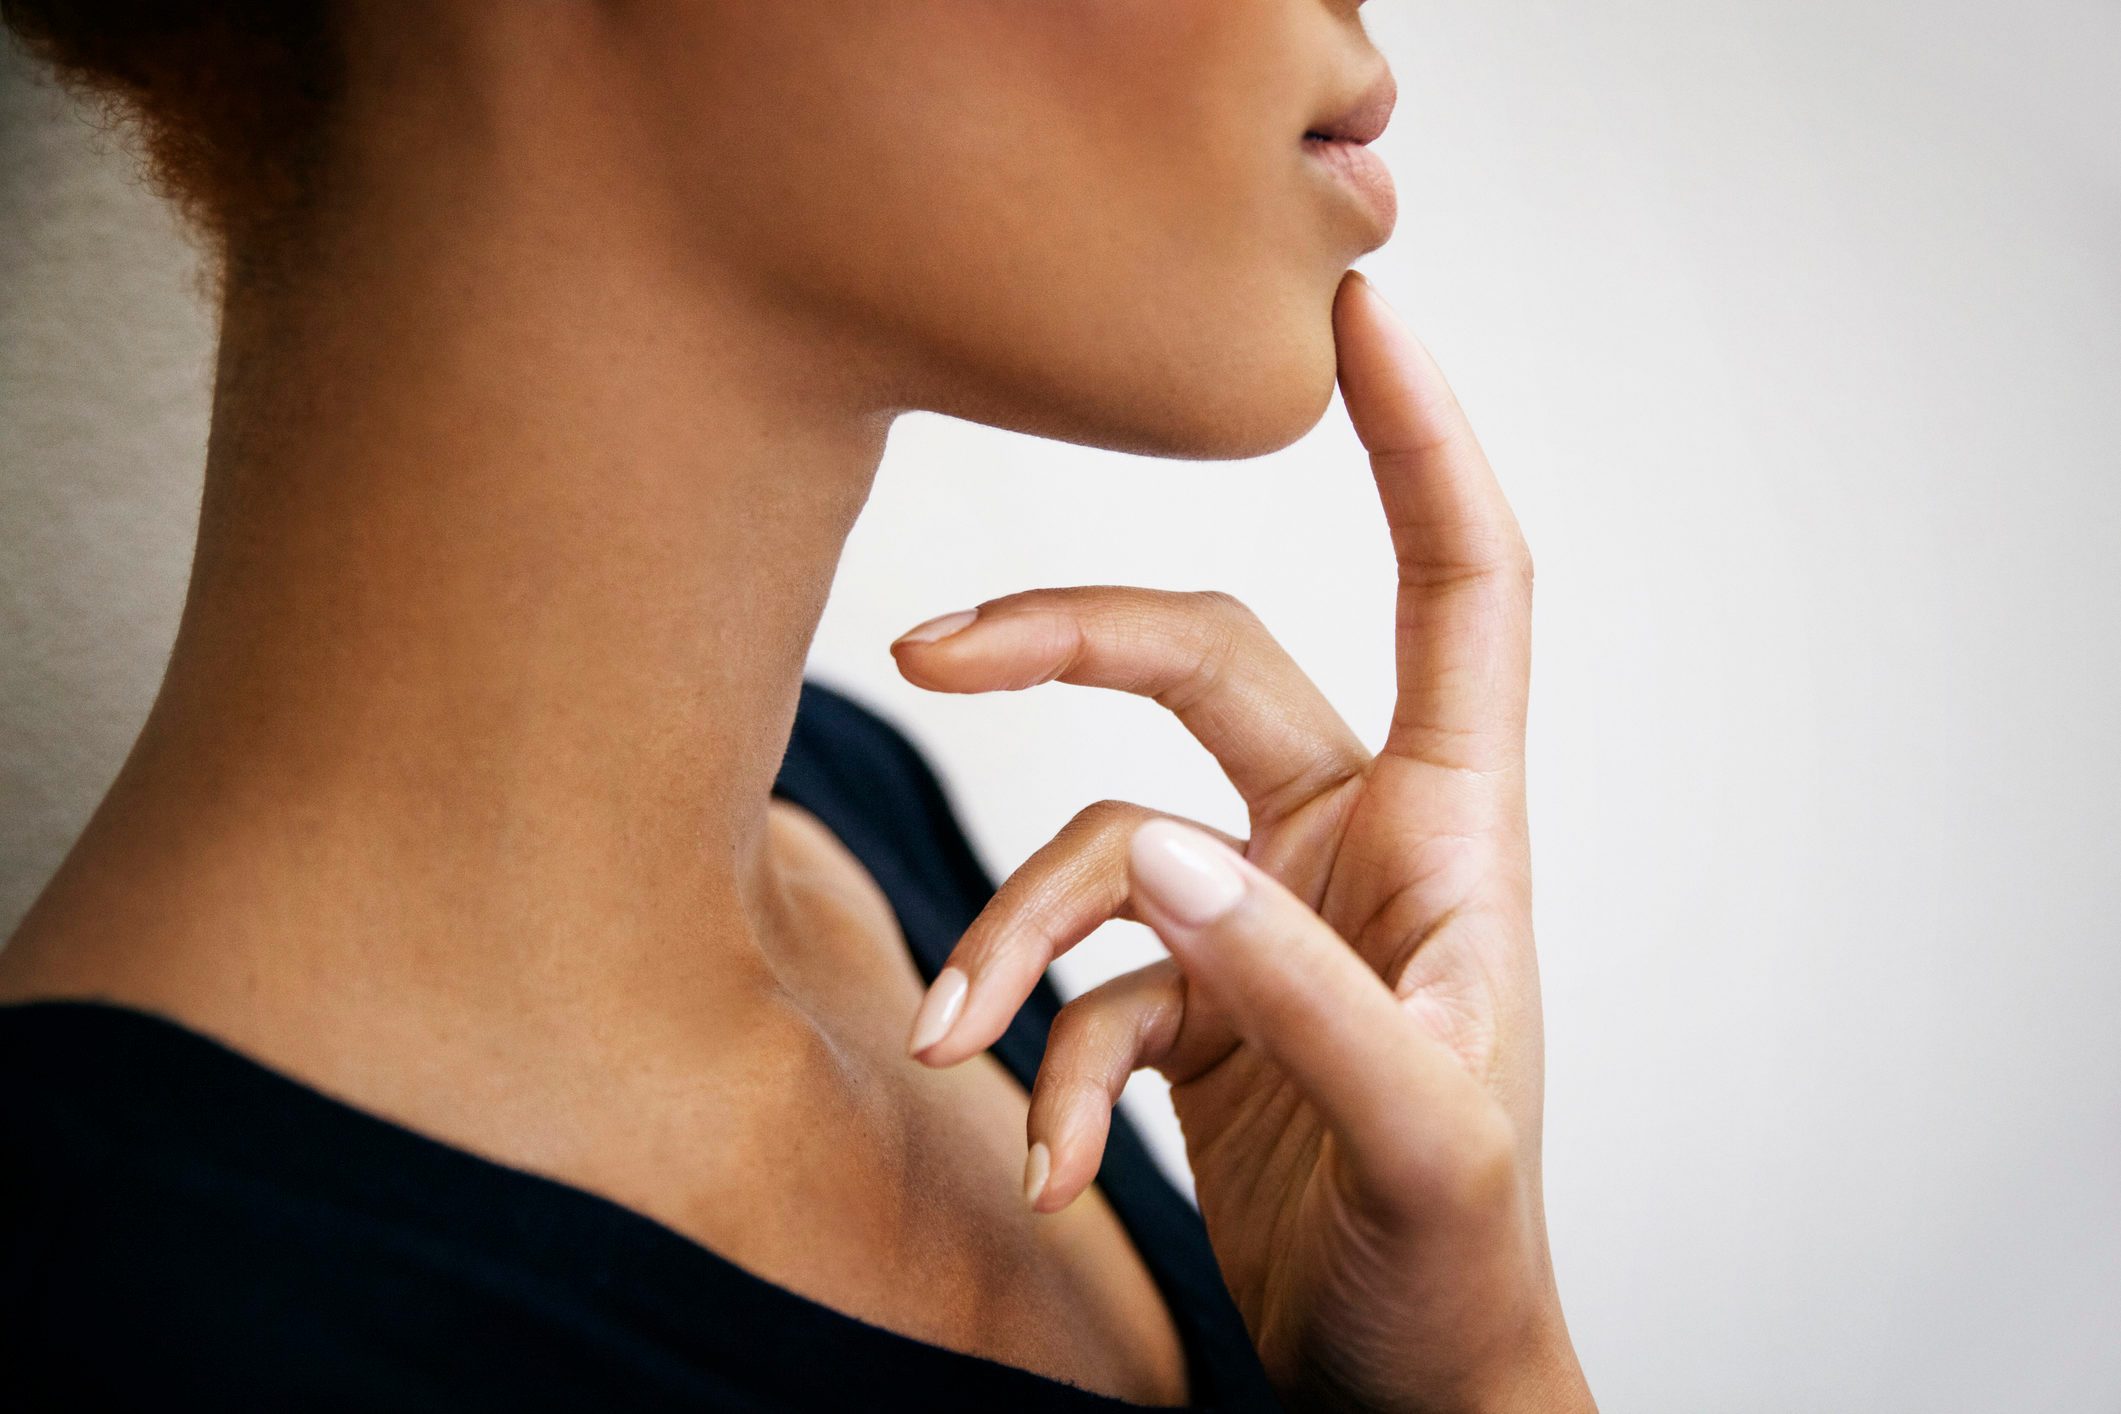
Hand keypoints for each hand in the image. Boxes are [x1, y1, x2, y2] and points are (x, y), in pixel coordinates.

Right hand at [891, 271, 1592, 1412]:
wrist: (1405, 1388)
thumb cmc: (1457, 1263)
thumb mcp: (1410, 1132)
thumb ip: (1296, 989)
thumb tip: (1159, 855)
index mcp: (1451, 834)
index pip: (1461, 586)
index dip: (1421, 442)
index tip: (1361, 311)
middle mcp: (1353, 841)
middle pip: (1200, 666)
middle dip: (1063, 644)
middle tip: (925, 654)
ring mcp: (1262, 913)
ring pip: (1105, 845)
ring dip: (1020, 941)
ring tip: (966, 1052)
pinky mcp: (1196, 998)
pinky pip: (1083, 981)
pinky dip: (1042, 1056)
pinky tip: (1041, 1156)